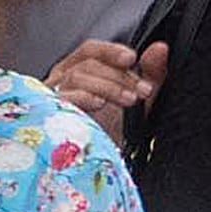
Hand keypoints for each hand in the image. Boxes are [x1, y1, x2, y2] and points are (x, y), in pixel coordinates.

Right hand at [49, 36, 167, 125]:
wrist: (95, 162)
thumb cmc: (109, 128)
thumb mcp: (135, 98)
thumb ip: (150, 73)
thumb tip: (160, 49)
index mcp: (79, 71)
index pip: (91, 50)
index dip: (111, 51)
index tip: (132, 58)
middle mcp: (63, 80)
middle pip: (88, 64)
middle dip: (120, 75)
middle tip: (142, 90)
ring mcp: (54, 96)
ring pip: (77, 77)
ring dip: (108, 86)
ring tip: (129, 99)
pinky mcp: (49, 113)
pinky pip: (63, 98)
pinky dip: (84, 97)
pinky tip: (100, 103)